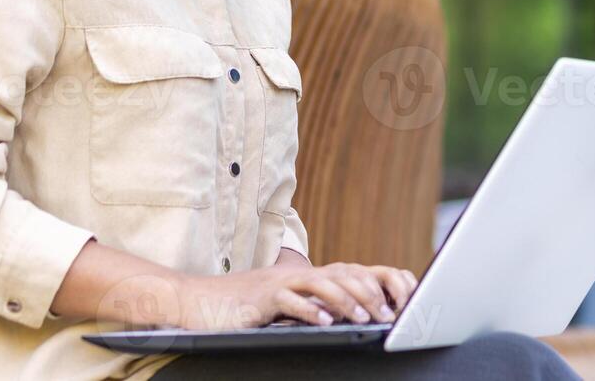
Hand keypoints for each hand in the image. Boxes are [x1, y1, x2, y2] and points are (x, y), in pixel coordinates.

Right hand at [172, 262, 418, 330]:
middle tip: (388, 314)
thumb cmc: (241, 307)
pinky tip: (325, 323)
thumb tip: (339, 317)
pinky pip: (289, 301)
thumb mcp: (282, 305)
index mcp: (304, 276)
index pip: (349, 272)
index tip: (397, 301)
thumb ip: (309, 306)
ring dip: (346, 300)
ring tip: (365, 318)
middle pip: (341, 274)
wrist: (197, 301)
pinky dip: (309, 311)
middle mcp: (295, 274)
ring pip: (321, 283)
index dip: (375, 282)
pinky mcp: (261, 297)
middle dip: (368, 293)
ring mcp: (278, 283)